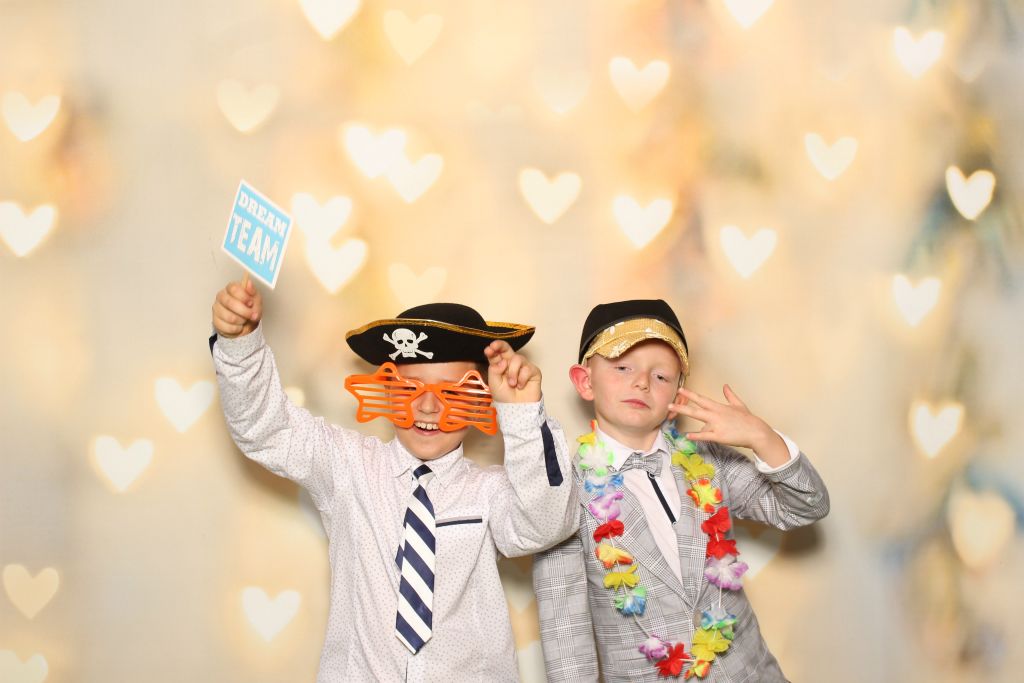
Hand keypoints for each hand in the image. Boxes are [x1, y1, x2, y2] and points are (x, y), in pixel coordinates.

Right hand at [212, 278, 261, 337]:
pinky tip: (239, 325)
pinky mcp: (216, 321)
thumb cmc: (250, 309)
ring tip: (245, 320)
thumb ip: (253, 292)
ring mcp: (217, 309)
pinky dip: (237, 328)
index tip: (251, 303)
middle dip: (244, 311)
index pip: (233, 289)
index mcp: (231, 288)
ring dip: (241, 321)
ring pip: (229, 317)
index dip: (243, 297)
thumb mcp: (256, 300)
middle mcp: (222, 297)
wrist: (246, 324)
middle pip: (229, 303)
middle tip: (252, 315)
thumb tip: (249, 284)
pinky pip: (227, 327)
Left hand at [484, 340, 541, 402]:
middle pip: (507, 348)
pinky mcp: (533, 371)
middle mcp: (511, 363)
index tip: (489, 349)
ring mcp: (523, 366)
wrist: (518, 408)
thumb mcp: (494, 383)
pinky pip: (527, 369)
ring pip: (517, 359)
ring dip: (513, 372)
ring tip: (512, 384)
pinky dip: (522, 379)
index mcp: (500, 365)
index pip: (497, 354)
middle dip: (500, 345)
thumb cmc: (505, 396)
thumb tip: (503, 361)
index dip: (493, 349)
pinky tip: (521, 386)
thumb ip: (494, 370)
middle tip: (494, 346)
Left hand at [669, 384, 784, 458]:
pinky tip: (687, 435)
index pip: (702, 399)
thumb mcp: (738, 405)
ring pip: (698, 422)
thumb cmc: (748, 420)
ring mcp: (717, 425)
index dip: (690, 394)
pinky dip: (696, 436)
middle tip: (669, 404)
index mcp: (719, 407)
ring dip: (686, 418)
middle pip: (695, 410)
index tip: (680, 390)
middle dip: (681, 406)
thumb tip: (725, 386)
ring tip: (672, 416)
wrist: (756, 432)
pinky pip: (705, 436)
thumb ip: (730, 395)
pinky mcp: (719, 436)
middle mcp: (716, 415)